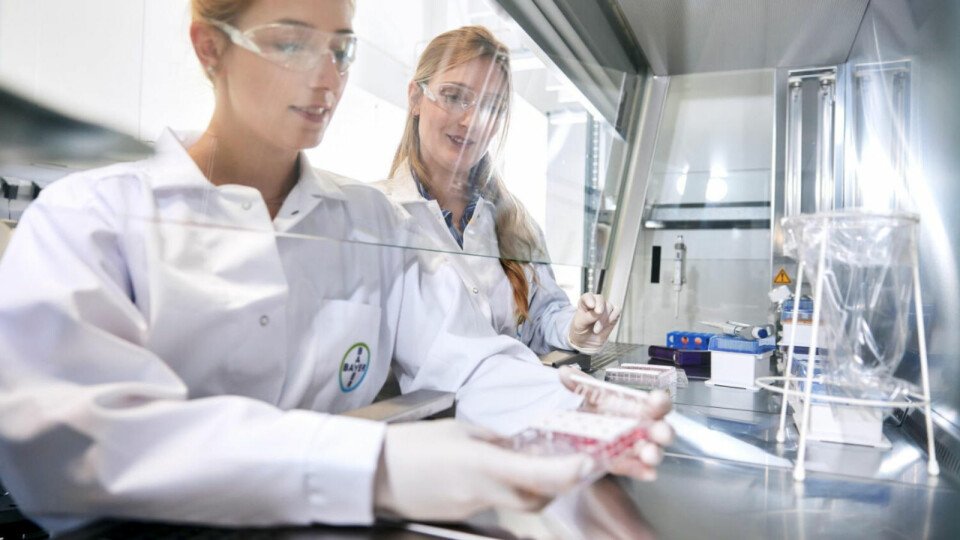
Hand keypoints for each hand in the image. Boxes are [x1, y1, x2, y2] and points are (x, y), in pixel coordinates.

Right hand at [374, 419, 593, 520]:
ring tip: (530, 466)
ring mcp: (470, 508)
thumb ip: (492, 440)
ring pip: (515, 503)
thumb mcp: (458, 431)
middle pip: (534, 499)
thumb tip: (515, 445)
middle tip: (568, 466)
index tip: (587, 465)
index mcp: (479, 464)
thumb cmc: (408, 446)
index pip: (535, 473)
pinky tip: (494, 476)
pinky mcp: (461, 515)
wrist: (372, 473)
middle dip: (555, 485)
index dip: (566, 472)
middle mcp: (480, 491)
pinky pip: (493, 505)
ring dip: (530, 488)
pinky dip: (504, 492)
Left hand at [558, 366, 673, 480]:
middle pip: (659, 429)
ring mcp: (635, 448)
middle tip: (661, 433)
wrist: (582, 433)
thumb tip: (564, 373)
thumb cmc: (596, 411)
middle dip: (663, 431)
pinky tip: (647, 474)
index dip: (659, 401)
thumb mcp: (588, 396)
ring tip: (649, 455)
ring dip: (653, 453)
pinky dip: (641, 471)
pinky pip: (635, 469)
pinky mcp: (625, 465)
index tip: (656, 401)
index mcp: (637, 407)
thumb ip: (580, 384)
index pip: (655, 404)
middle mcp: (642, 427)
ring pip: (651, 451)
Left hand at [568, 293, 620, 353]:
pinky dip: (612, 317)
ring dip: (603, 319)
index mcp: (584, 302)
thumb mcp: (579, 324)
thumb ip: (588, 317)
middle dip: (600, 309)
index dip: (590, 299)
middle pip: (600, 299)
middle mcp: (595, 302)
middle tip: (598, 316)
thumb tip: (599, 312)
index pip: (587, 296)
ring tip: (596, 330)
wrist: (586, 341)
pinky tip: (606, 325)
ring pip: (608, 307)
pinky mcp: (613, 314)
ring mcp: (605, 307)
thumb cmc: (580, 330)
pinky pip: (617, 311)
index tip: (591, 305)